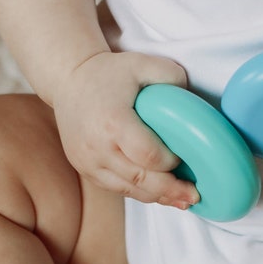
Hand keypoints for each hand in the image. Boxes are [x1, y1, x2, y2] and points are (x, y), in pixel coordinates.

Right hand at [52, 51, 198, 207]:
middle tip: (194, 195)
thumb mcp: (142, 63)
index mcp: (113, 122)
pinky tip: (157, 193)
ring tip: (180, 199)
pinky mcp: (84, 169)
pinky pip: (117, 188)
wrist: (68, 80)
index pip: (150, 156)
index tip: (184, 158)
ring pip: (130, 190)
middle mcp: (98, 147)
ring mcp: (88, 161)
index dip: (171, 163)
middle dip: (171, 190)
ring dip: (158, 197)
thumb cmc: (108, 73)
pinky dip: (139, 192)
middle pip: (142, 181)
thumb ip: (172, 77)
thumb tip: (193, 103)